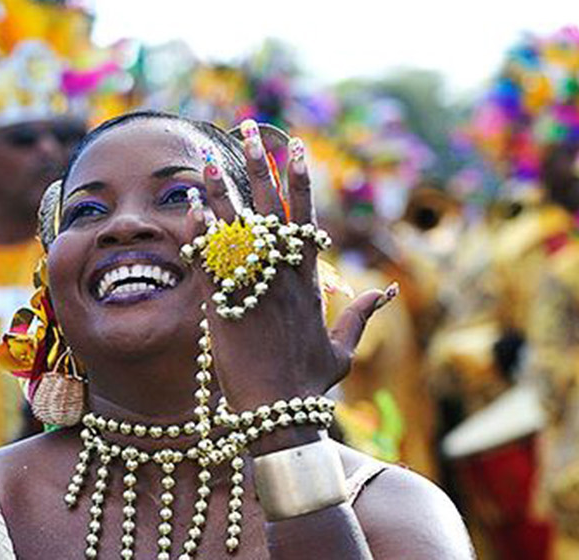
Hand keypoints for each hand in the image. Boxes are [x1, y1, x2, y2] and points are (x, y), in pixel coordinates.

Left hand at [198, 121, 394, 415]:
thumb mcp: (342, 349)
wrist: (279, 412)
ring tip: (212, 155)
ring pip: (238, 227)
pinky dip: (202, 230)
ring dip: (224, 188)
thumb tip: (386, 292)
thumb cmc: (309, 385)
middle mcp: (281, 277)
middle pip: (272, 208)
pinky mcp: (223, 305)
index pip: (304, 218)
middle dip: (261, 165)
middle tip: (252, 129)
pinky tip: (193, 203)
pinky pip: (210, 258)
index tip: (294, 148)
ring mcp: (252, 288)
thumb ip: (360, 315)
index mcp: (308, 281)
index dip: (298, 180)